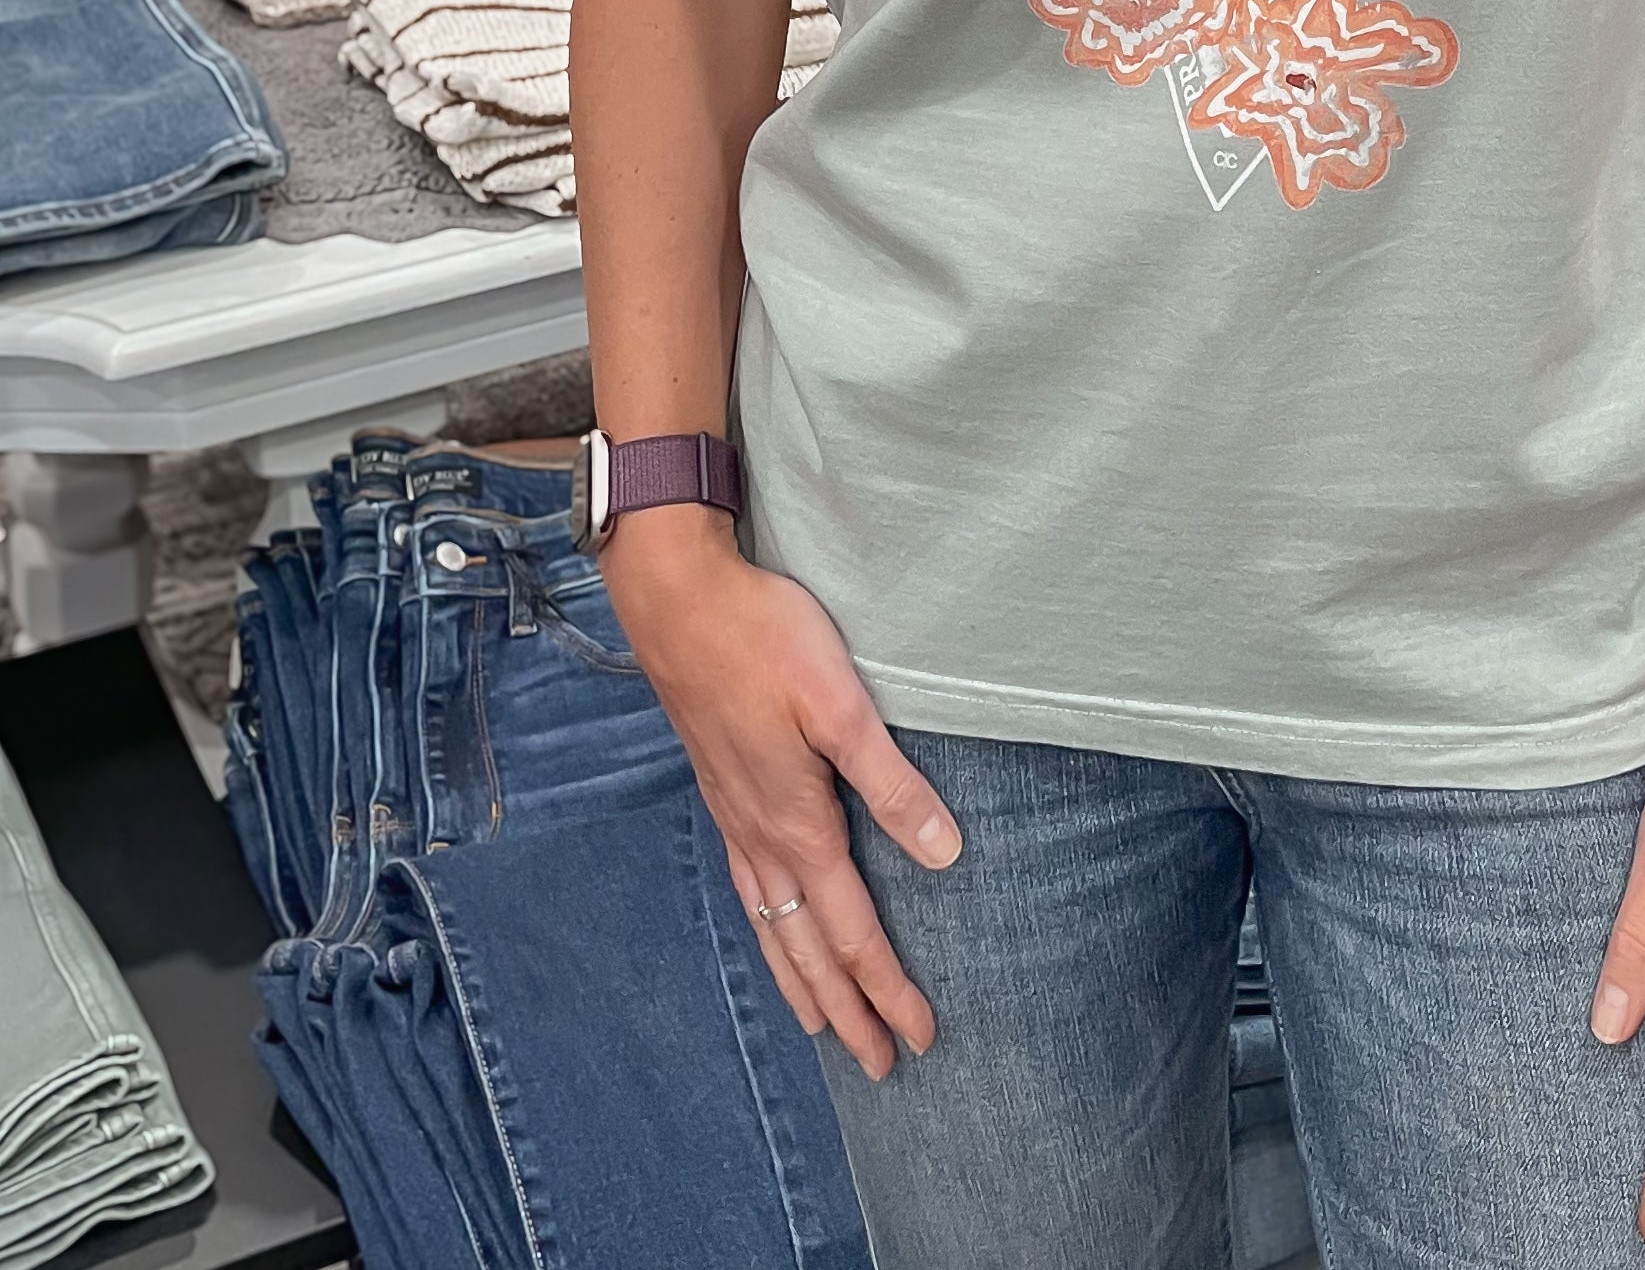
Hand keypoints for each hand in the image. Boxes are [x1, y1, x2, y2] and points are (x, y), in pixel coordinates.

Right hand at [603, 509, 961, 1077]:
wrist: (677, 601)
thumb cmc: (764, 639)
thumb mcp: (840, 704)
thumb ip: (891, 782)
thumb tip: (944, 854)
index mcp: (799, 823)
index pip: (853, 930)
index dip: (888, 988)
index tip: (919, 1038)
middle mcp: (762, 836)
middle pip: (809, 949)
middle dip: (848, 1011)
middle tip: (881, 1067)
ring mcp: (735, 817)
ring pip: (772, 927)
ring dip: (803, 983)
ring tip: (826, 1027)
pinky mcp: (721, 791)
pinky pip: (749, 891)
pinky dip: (767, 934)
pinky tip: (771, 927)